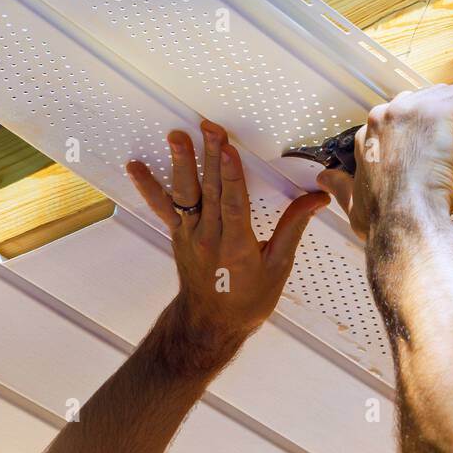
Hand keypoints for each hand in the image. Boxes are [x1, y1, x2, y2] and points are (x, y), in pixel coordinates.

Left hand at [126, 120, 328, 356]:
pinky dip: (148, 186)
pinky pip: (163, 207)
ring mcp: (190, 234)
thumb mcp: (278, 267)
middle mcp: (209, 237)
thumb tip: (316, 199)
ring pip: (184, 193)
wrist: (210, 324)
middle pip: (210, 189)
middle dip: (210, 155)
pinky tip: (136, 167)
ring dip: (181, 163)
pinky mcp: (178, 235)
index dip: (231, 175)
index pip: (234, 203)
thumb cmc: (246, 300)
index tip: (228, 149)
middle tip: (209, 128)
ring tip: (176, 137)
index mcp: (236, 245)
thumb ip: (293, 228)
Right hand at [317, 84, 452, 241]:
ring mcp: (413, 110)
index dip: (430, 130)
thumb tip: (325, 180)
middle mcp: (388, 114)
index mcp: (370, 133)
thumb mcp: (352, 203)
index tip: (445, 149)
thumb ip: (340, 187)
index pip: (406, 117)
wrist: (404, 224)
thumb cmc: (384, 221)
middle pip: (431, 101)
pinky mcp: (440, 113)